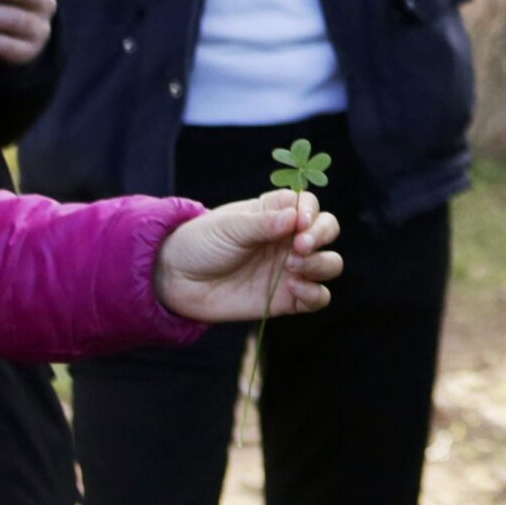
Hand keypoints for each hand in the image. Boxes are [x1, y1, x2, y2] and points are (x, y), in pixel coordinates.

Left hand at [154, 189, 343, 321]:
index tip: (300, 222)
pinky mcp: (287, 299)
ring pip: (330, 264)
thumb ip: (262, 223)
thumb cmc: (200, 244)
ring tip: (293, 266)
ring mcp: (291, 269)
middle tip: (299, 246)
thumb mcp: (228, 227)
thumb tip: (295, 217)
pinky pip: (318, 298)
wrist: (176, 281)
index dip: (312, 212)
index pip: (310, 205)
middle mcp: (289, 239)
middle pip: (328, 231)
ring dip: (321, 264)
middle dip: (321, 236)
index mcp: (276, 213)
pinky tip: (294, 289)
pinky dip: (315, 294)